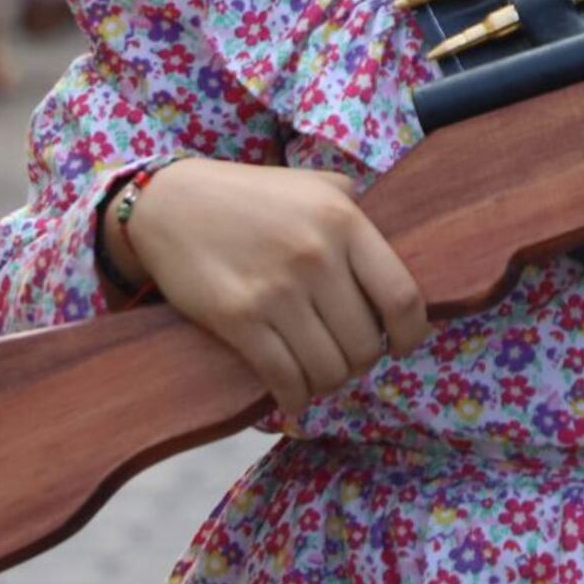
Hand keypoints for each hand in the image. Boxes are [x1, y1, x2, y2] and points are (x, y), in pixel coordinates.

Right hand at [119, 158, 427, 415]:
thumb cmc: (250, 196)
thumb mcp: (313, 185)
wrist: (171, 203)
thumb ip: (356, 211)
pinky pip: (285, 379)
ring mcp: (276, 290)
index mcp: (343, 220)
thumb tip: (394, 253)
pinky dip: (295, 398)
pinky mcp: (239, 319)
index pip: (402, 297)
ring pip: (329, 370)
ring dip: (328, 382)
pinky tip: (292, 394)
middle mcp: (316, 255)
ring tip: (318, 372)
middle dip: (361, 362)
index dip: (411, 334)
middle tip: (345, 355)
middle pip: (366, 345)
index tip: (401, 344)